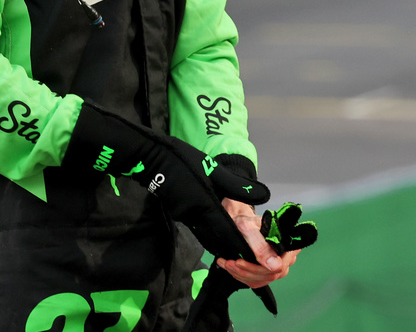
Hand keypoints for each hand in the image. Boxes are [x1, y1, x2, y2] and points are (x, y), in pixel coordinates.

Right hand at [64, 103, 270, 261]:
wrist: (150, 158)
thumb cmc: (183, 160)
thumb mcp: (213, 168)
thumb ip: (238, 186)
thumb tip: (265, 195)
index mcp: (206, 206)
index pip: (228, 234)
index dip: (242, 247)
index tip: (256, 258)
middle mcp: (195, 217)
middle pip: (216, 241)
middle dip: (232, 250)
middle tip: (249, 257)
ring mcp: (184, 217)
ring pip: (206, 236)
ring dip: (220, 243)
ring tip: (236, 248)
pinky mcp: (178, 213)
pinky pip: (197, 228)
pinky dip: (209, 233)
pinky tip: (216, 230)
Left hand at [215, 199, 299, 287]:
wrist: (239, 221)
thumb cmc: (245, 222)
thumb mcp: (249, 229)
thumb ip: (261, 246)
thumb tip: (275, 266)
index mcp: (287, 244)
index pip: (280, 266)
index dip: (259, 268)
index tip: (239, 262)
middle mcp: (285, 256)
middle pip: (270, 274)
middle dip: (246, 271)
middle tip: (229, 263)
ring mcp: (277, 265)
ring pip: (262, 279)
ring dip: (241, 274)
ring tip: (227, 264)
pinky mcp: (267, 271)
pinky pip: (257, 281)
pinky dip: (242, 277)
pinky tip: (231, 268)